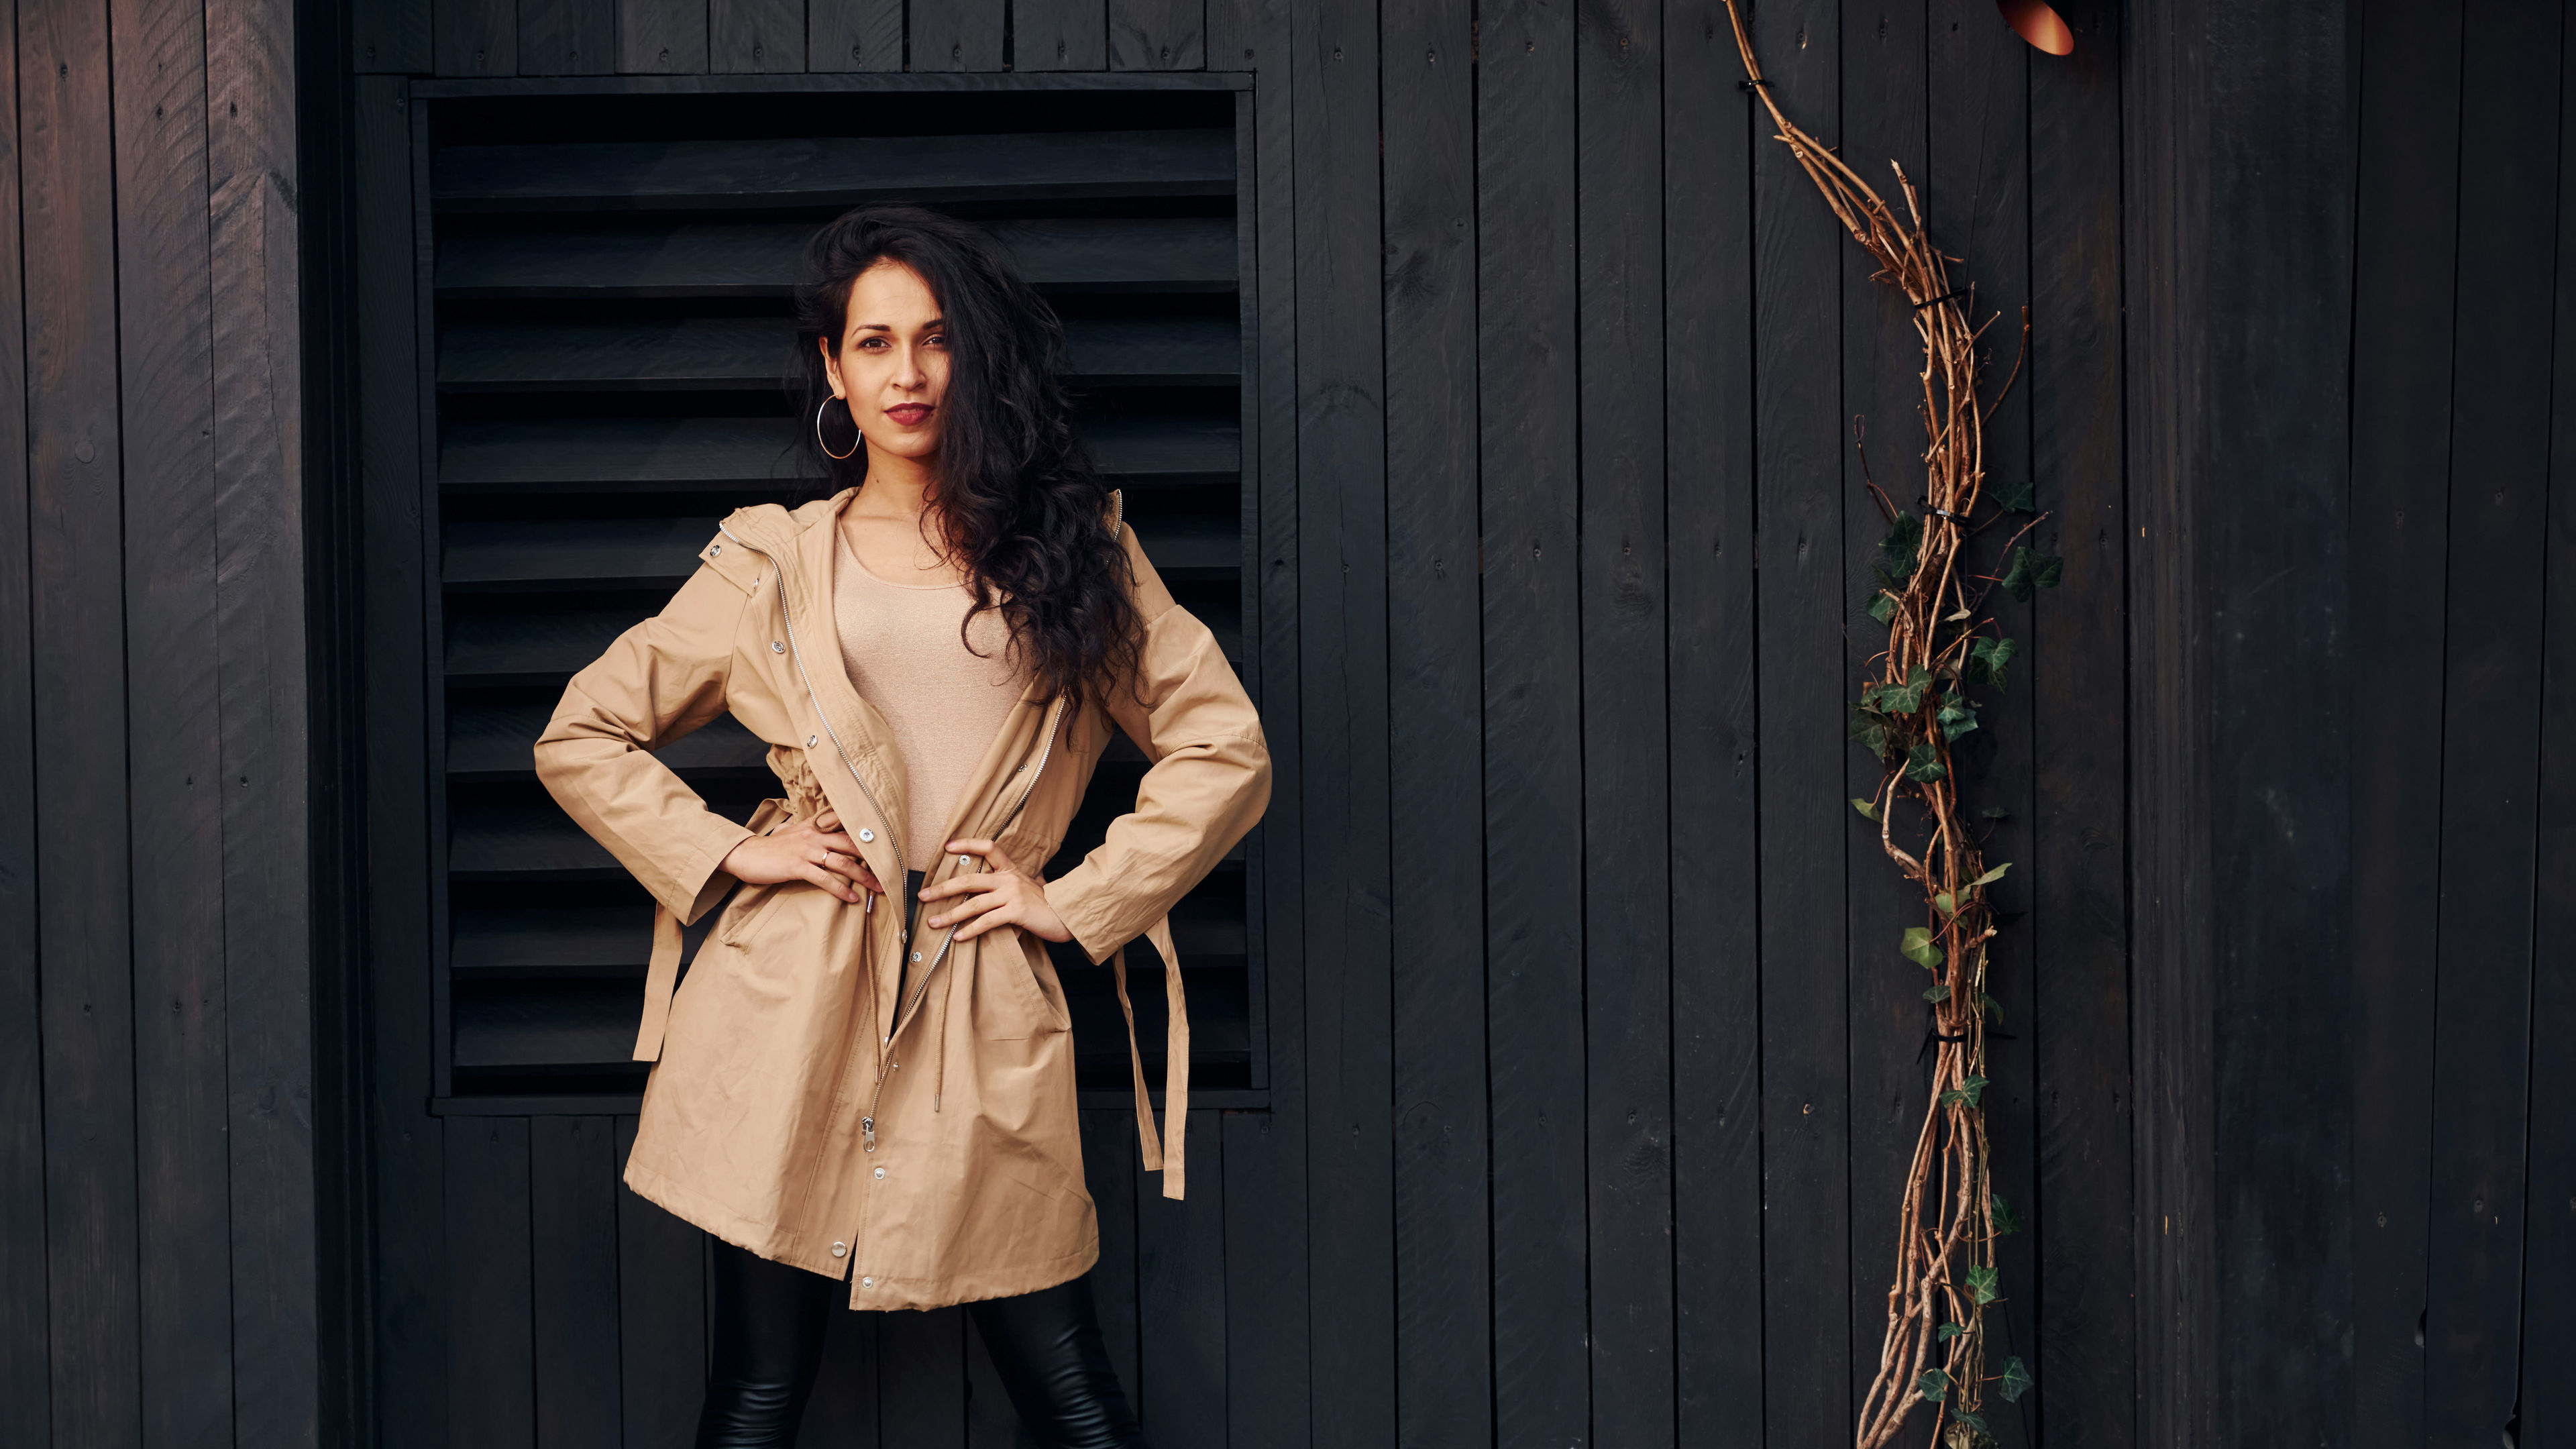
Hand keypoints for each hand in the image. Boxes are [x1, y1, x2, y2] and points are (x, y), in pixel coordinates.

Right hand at [718, 808, 882, 904]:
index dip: (869, 839)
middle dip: (874, 860)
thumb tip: (825, 831)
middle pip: (852, 845)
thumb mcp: (792, 832)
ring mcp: (806, 851)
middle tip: (892, 872)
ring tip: (879, 888)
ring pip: (843, 863)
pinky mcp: (797, 866)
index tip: (887, 847)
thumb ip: (811, 830)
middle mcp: (815, 836)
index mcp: (815, 826)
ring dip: (864, 877)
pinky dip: (841, 889)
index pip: (848, 829)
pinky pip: (825, 879)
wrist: (745, 854)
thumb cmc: (769, 847)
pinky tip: (853, 898)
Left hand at [919, 838, 1071, 943]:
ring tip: (933, 923)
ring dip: (950, 915)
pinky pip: (987, 921)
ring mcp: (1013, 895)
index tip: (946, 847)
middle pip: (969, 880)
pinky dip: (970, 930)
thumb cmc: (1050, 905)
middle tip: (923, 895)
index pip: (988, 847)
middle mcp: (1010, 879)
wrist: (1070, 915)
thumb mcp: (1031, 887)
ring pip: (974, 904)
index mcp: (1012, 870)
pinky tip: (958, 937)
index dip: (967, 844)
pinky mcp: (1016, 912)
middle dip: (943, 888)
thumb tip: (1000, 883)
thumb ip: (1015, 883)